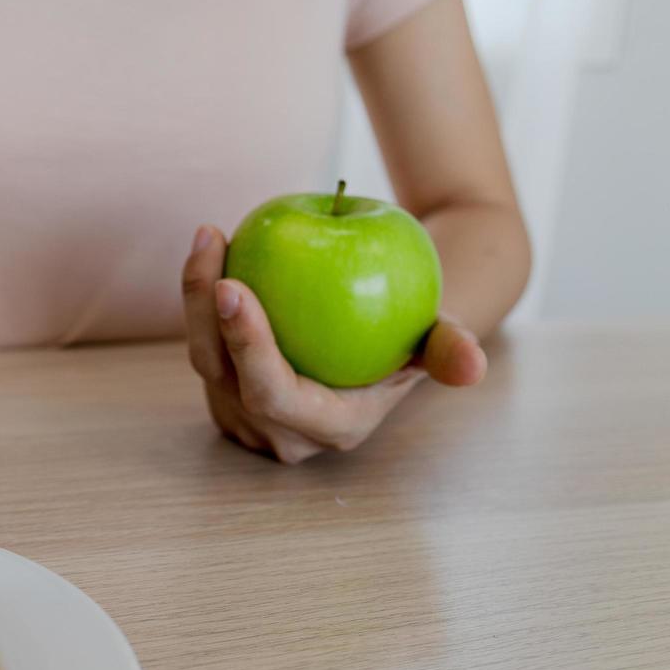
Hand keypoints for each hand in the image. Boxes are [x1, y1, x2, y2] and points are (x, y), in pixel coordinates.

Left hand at [181, 225, 485, 463]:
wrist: (380, 348)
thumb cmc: (411, 334)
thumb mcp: (437, 339)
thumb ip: (451, 351)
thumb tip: (473, 366)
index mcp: (327, 430)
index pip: (274, 395)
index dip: (247, 346)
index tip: (233, 287)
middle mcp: (280, 433)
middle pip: (222, 375)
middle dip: (204, 311)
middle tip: (212, 246)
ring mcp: (246, 417)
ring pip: (204, 357)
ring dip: (197, 294)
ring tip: (209, 235)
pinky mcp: (226, 392)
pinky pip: (204, 341)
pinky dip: (200, 295)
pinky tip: (209, 244)